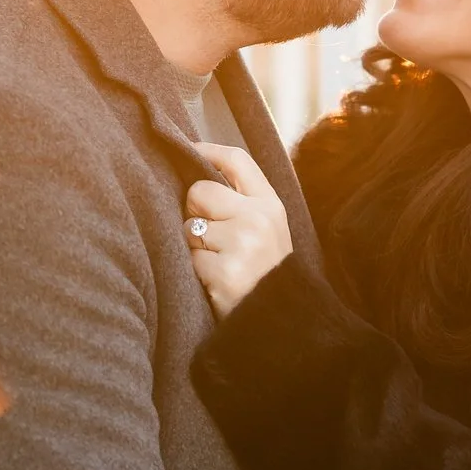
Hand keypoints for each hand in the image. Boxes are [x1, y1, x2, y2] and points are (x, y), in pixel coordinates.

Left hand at [185, 143, 293, 315]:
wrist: (282, 320)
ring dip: (195, 246)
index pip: (237, 161)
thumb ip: (242, 201)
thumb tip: (200, 172)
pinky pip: (189, 258)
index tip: (188, 149)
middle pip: (199, 191)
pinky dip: (196, 271)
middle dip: (194, 212)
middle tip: (211, 237)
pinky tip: (216, 281)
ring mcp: (243, 244)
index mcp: (271, 205)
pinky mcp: (225, 271)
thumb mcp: (268, 229)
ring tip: (219, 263)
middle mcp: (259, 218)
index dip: (207, 151)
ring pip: (188, 227)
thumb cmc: (266, 272)